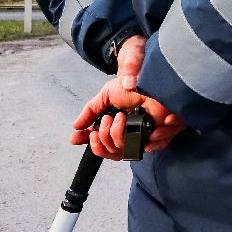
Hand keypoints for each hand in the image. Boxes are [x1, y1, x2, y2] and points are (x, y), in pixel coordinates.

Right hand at [68, 35, 186, 157]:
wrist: (146, 79)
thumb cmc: (131, 86)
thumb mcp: (106, 95)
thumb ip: (91, 110)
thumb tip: (76, 126)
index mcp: (115, 125)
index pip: (101, 143)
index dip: (91, 143)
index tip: (76, 139)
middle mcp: (126, 132)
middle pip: (109, 151)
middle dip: (103, 137)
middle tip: (108, 121)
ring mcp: (140, 135)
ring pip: (122, 151)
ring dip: (116, 135)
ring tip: (121, 118)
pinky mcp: (155, 135)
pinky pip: (145, 148)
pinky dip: (141, 142)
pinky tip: (134, 129)